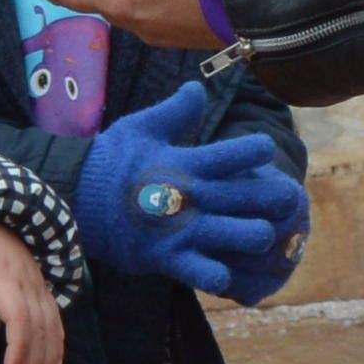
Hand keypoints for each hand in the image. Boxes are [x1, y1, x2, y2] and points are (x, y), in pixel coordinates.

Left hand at [0, 220, 66, 363]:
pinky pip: (56, 319)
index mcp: (4, 278)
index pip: (19, 317)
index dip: (19, 346)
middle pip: (39, 329)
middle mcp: (28, 283)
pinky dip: (58, 345)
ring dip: (46, 361)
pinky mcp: (41, 288)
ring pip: (51, 328)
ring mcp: (39, 286)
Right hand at [77, 89, 306, 301]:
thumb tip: (198, 87)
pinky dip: (224, 276)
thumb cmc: (111, 161)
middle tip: (289, 199)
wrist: (74, 198)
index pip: (238, 152)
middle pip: (254, 197)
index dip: (259, 150)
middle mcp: (192, 196)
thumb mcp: (142, 127)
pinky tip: (229, 269)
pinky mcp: (169, 259)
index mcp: (188, 162)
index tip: (265, 150)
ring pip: (245, 236)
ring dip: (258, 236)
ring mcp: (183, 230)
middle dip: (280, 198)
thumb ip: (176, 111)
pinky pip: (208, 275)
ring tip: (261, 235)